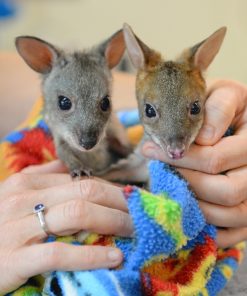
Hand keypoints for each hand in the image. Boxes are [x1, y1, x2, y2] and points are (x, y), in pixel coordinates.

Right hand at [0, 160, 131, 293]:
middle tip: (140, 215)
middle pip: (86, 193)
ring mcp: (17, 227)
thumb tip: (70, 169)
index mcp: (26, 184)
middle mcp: (23, 200)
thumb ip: (41, 179)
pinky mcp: (13, 259)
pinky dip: (91, 255)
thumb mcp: (12, 196)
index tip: (133, 201)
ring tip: (133, 232)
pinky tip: (113, 258)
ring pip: (78, 215)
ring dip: (113, 223)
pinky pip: (60, 252)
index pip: (83, 181)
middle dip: (120, 204)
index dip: (113, 191)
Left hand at [142, 79, 246, 247]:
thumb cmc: (222, 109)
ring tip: (172, 189)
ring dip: (194, 206)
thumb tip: (205, 139)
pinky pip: (232, 234)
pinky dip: (208, 230)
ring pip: (231, 215)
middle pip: (227, 191)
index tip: (150, 149)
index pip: (215, 159)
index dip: (181, 157)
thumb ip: (218, 108)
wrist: (233, 124)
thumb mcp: (224, 95)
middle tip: (161, 172)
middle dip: (187, 183)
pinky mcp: (246, 214)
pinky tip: (186, 214)